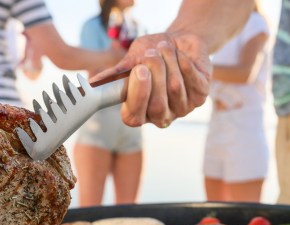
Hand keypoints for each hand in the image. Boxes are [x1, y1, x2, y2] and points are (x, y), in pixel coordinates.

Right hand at [91, 33, 211, 127]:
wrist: (179, 41)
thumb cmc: (151, 53)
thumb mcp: (132, 60)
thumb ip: (116, 75)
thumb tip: (90, 85)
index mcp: (139, 111)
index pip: (134, 117)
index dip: (136, 97)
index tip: (139, 70)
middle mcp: (160, 116)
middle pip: (157, 106)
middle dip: (155, 75)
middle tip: (152, 53)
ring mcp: (181, 109)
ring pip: (174, 91)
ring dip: (169, 63)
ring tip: (164, 46)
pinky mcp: (199, 97)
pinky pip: (192, 82)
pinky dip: (184, 63)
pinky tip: (180, 55)